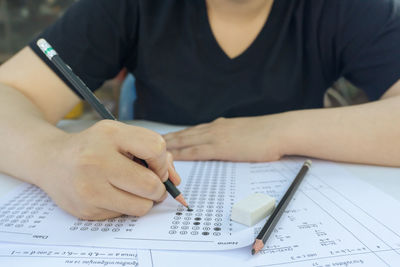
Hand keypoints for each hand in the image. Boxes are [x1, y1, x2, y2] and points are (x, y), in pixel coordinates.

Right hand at [37, 120, 180, 219]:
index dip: (162, 162)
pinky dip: (125, 207)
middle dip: (158, 188)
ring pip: (141, 206)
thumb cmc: (93, 147)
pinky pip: (124, 215)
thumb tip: (175, 180)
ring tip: (131, 189)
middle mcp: (96, 161)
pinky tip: (111, 194)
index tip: (155, 166)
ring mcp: (89, 188)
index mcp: (110, 135)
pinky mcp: (86, 210)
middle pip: (151, 185)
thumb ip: (151, 151)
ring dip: (144, 201)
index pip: (156, 148)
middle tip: (150, 184)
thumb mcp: (120, 136)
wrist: (51, 160)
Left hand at [164, 116, 287, 161]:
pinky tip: (171, 157)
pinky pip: (196, 151)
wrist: (278, 131)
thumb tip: (226, 142)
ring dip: (169, 146)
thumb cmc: (267, 134)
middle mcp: (214, 129)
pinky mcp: (220, 147)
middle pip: (184, 134)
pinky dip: (181, 154)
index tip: (164, 139)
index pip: (193, 131)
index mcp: (220, 126)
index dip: (178, 136)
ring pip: (185, 141)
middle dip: (167, 140)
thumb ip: (232, 136)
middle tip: (149, 143)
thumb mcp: (245, 132)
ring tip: (153, 149)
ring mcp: (216, 137)